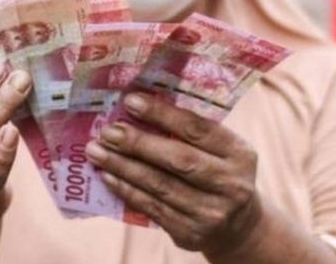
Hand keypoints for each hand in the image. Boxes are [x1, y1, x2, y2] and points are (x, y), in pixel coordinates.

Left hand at [85, 92, 261, 257]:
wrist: (238, 226)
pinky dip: (126, 190)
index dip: (162, 114)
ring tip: (97, 151)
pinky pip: (151, 208)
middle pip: (178, 160)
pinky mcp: (190, 233)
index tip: (131, 101)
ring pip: (159, 186)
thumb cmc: (218, 172)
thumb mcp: (221, 149)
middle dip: (138, 144)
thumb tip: (138, 106)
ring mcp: (210, 213)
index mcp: (238, 153)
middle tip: (108, 131)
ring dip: (123, 167)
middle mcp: (230, 184)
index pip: (197, 129)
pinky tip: (108, 175)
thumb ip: (190, 131)